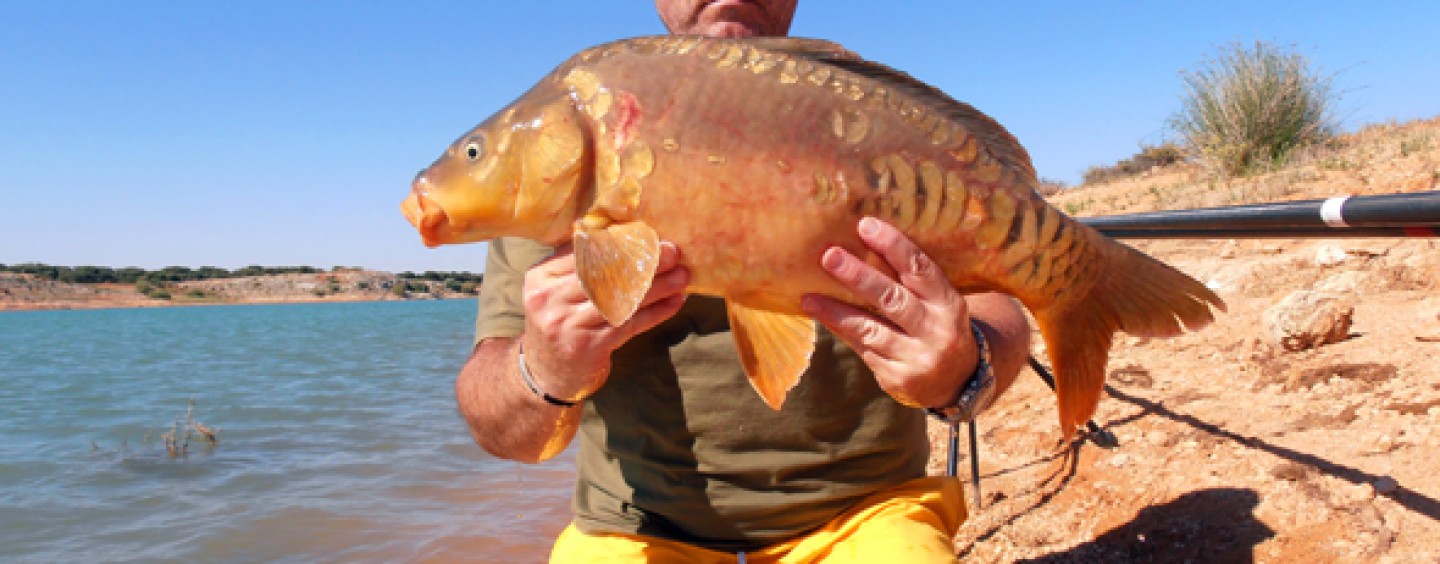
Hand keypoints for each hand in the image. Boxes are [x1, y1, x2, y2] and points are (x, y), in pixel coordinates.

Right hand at [520, 241, 688, 400]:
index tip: (650, 235)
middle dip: (644, 261)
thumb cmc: (561, 323)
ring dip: (658, 286)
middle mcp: (550, 299)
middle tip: (673, 251)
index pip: (585, 251)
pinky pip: (630, 324)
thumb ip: (578, 264)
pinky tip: (675, 302)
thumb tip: (621, 232)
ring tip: (682, 275)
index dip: (621, 242)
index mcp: (541, 277)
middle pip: (605, 273)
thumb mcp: (556, 291)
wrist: (547, 374)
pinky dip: (656, 312)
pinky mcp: (588, 347)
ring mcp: (568, 324)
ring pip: (621, 299)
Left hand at [801, 217, 977, 407]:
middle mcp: (937, 330)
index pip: (920, 268)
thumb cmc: (937, 326)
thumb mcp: (938, 303)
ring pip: (870, 329)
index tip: (865, 225)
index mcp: (949, 303)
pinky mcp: (898, 378)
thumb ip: (910, 281)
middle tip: (830, 256)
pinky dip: (842, 330)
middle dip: (858, 276)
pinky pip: (863, 349)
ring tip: (809, 298)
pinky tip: (824, 317)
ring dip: (836, 311)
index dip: (893, 245)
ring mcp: (918, 358)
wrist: (958, 381)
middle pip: (892, 299)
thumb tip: (861, 242)